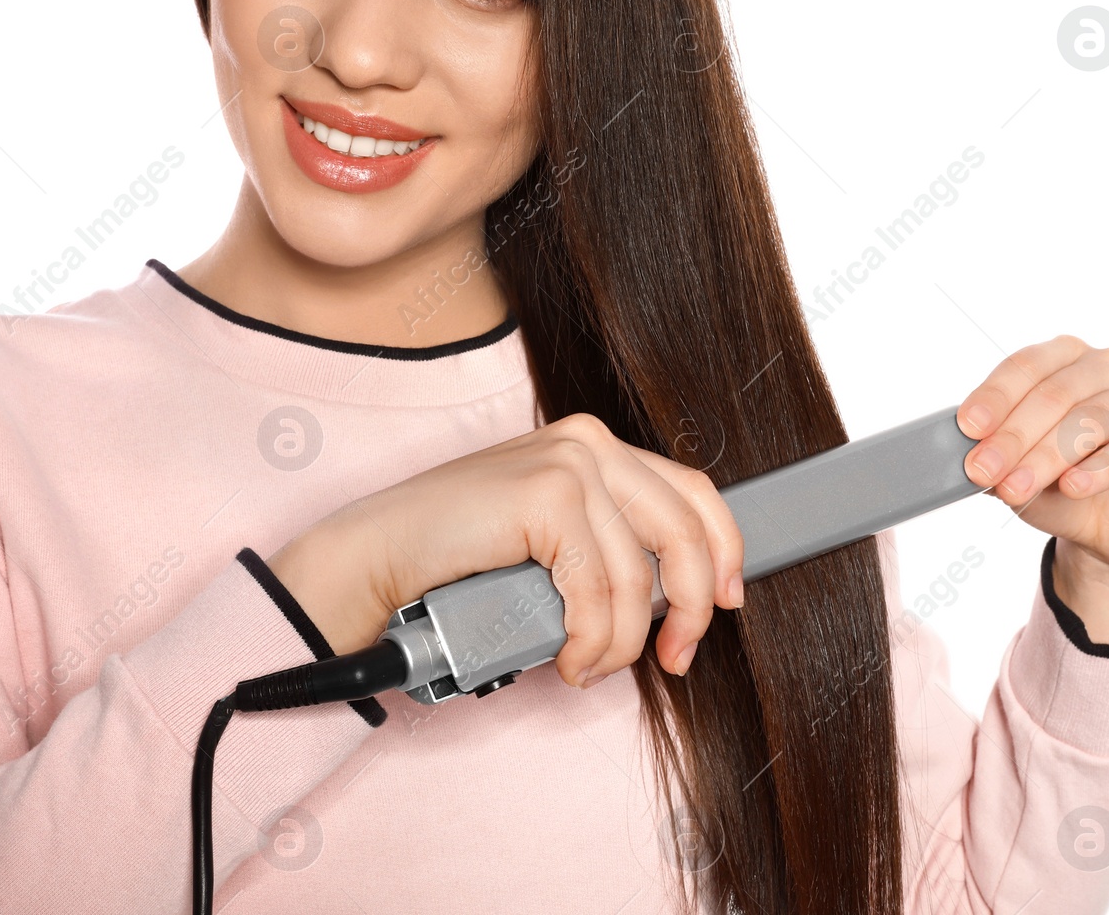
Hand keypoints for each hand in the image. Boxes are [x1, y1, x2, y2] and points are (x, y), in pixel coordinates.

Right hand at [267, 413, 744, 687]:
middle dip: (693, 608)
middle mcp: (588, 441)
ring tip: (587, 665)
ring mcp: (569, 462)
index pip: (692, 490)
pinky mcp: (548, 495)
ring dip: (620, 643)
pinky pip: (600, 593)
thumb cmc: (459, 555)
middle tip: (675, 658)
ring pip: (640, 577)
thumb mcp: (550, 539)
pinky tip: (567, 658)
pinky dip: (590, 642)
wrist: (380, 554)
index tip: (728, 601)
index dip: (723, 550)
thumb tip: (679, 592)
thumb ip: (605, 541)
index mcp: (593, 443)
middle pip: (685, 530)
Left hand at [958, 335, 1108, 645]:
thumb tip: (970, 454)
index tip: (967, 428)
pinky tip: (1074, 486)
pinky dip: (1102, 467)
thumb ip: (998, 457)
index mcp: (1065, 358)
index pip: (1026, 366)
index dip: (994, 397)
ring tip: (1017, 487)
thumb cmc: (1062, 489)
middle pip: (1056, 393)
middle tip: (982, 470)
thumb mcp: (1018, 473)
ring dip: (1049, 456)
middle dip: (1013, 436)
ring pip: (1094, 418)